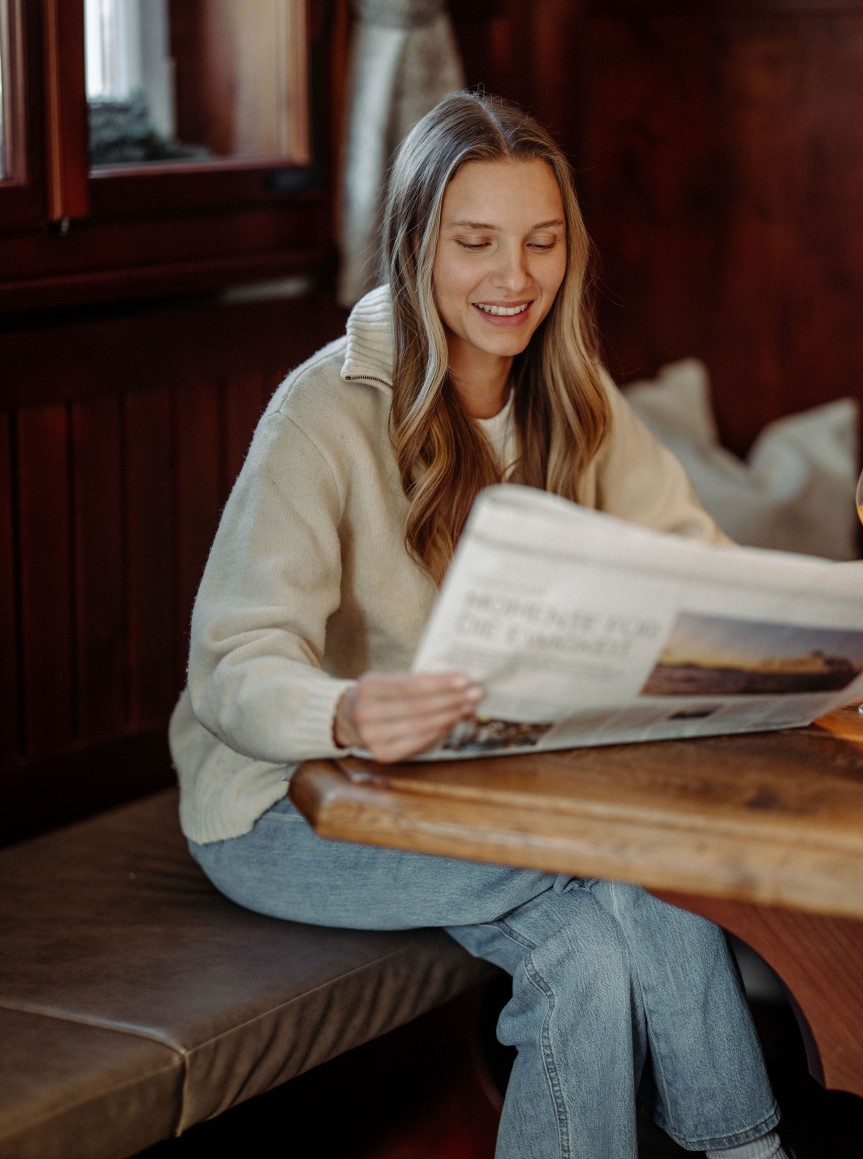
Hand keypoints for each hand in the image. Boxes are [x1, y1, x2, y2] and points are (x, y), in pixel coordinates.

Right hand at [334, 670, 483, 762]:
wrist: (347, 719)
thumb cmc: (378, 694)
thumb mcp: (387, 679)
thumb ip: (415, 680)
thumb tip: (456, 681)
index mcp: (367, 688)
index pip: (411, 685)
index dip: (440, 683)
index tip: (465, 678)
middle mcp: (366, 714)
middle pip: (418, 707)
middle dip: (451, 699)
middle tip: (475, 693)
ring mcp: (372, 738)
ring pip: (420, 726)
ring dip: (449, 715)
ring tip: (468, 706)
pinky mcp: (382, 755)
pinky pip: (417, 743)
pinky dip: (438, 732)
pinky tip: (452, 722)